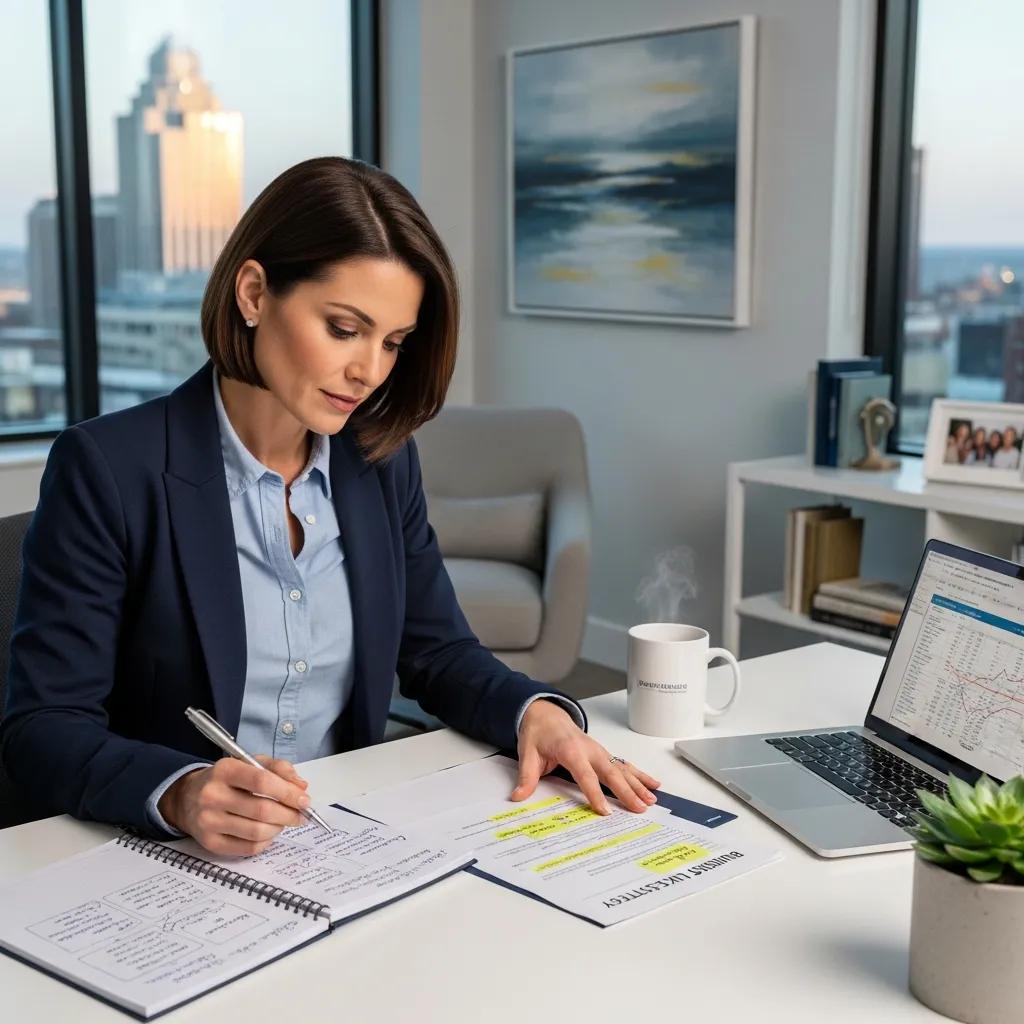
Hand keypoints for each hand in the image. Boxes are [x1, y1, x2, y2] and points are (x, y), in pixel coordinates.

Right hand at [159, 756, 310, 854]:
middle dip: (289, 814)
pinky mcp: (210, 843)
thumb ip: (278, 769)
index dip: (288, 793)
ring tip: (283, 821)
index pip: (262, 782)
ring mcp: (208, 821)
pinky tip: (268, 832)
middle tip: (300, 815)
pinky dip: (266, 842)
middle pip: (261, 810)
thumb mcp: (250, 762)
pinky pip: (248, 848)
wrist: (188, 798)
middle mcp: (212, 795)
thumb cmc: (227, 779)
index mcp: (225, 770)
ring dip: (278, 828)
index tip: (304, 800)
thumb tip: (301, 787)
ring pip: (257, 832)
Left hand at [512, 700, 660, 813]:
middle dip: (627, 791)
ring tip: (652, 799)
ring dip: (638, 784)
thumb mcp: (527, 753)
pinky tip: (652, 784)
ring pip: (622, 768)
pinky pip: (623, 764)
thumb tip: (518, 796)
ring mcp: (599, 750)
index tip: (604, 811)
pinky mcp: (603, 753)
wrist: (545, 713)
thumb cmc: (538, 732)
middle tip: (640, 808)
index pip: (585, 775)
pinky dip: (639, 774)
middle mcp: (589, 749)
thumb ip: (526, 776)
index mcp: (570, 749)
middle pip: (611, 772)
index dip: (595, 793)